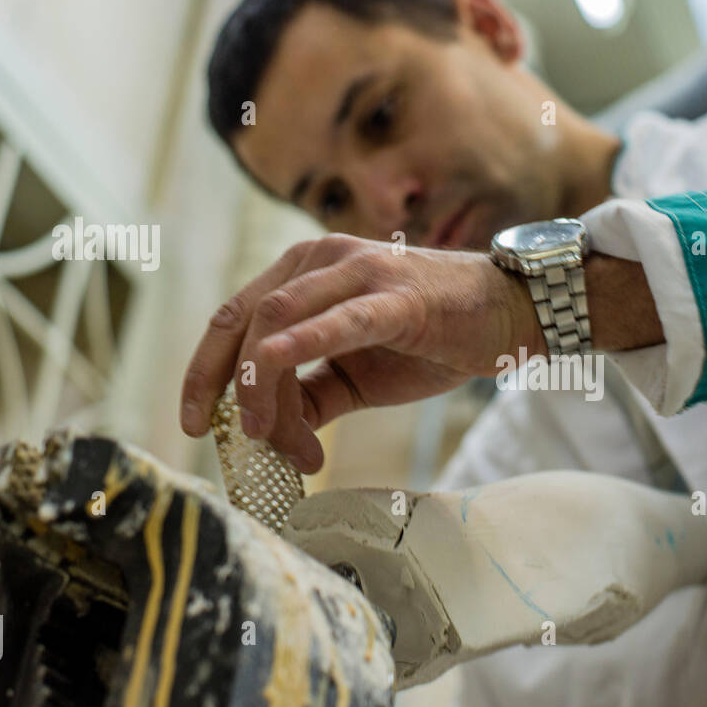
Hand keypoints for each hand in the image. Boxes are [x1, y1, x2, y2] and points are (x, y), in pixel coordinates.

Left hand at [179, 234, 543, 472]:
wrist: (509, 316)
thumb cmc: (434, 339)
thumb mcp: (357, 376)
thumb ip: (310, 397)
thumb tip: (269, 434)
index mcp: (304, 274)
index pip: (231, 320)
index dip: (202, 373)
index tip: (196, 425)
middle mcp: (319, 260)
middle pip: (241, 324)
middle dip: (230, 392)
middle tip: (250, 446)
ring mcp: (356, 273)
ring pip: (275, 324)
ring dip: (264, 390)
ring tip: (289, 443)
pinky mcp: (395, 297)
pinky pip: (336, 320)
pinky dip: (298, 344)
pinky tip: (275, 368)